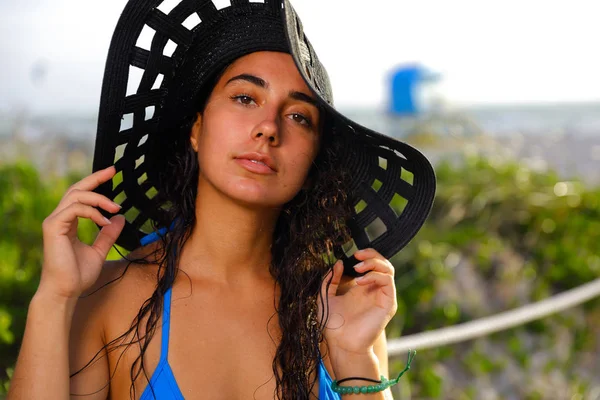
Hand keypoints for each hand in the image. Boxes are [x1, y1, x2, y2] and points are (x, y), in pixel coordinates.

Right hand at [38, 166, 124, 300]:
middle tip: (113, 171)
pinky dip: (92, 212)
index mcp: (68, 222)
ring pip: (76, 196)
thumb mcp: (99, 250)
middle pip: (77, 189)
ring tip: (116, 208)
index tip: (112, 173)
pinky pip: (74, 209)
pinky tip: (104, 222)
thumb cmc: (78, 275)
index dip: (95, 182)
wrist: (66, 291)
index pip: (81, 196)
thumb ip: (108, 234)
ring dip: (99, 199)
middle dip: (96, 178)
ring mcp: (55, 222)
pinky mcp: (53, 227)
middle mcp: (59, 218)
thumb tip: (119, 218)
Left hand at [319, 248, 396, 354]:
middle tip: (357, 255)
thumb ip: (330, 280)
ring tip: (358, 267)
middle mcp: (375, 290)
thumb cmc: (334, 325)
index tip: (352, 254)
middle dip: (371, 254)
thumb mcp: (326, 297)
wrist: (342, 344)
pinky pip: (387, 282)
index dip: (365, 255)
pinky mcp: (388, 303)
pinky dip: (374, 276)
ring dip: (374, 263)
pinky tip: (359, 281)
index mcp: (363, 288)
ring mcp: (383, 296)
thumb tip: (339, 263)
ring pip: (388, 269)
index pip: (372, 264)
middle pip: (383, 263)